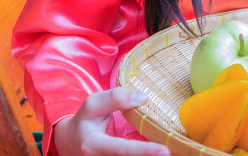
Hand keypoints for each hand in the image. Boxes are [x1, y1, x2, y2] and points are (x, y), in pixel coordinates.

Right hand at [54, 88, 169, 155]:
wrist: (70, 143)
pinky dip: (148, 155)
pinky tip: (161, 153)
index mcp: (94, 145)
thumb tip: (143, 97)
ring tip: (177, 153)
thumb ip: (115, 98)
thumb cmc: (85, 121)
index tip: (164, 150)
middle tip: (177, 153)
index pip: (121, 149)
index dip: (143, 151)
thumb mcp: (93, 104)